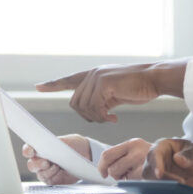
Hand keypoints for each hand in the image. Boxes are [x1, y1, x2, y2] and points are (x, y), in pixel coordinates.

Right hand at [22, 134, 90, 184]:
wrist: (86, 154)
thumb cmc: (73, 146)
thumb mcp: (64, 142)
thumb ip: (54, 144)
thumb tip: (47, 148)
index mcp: (40, 149)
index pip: (28, 150)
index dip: (27, 151)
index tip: (31, 151)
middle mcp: (40, 161)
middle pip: (32, 165)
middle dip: (38, 164)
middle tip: (46, 163)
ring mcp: (46, 172)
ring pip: (40, 174)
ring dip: (49, 171)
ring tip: (58, 166)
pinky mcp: (53, 180)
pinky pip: (49, 181)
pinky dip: (55, 176)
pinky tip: (61, 172)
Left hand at [35, 61, 186, 122]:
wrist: (154, 79)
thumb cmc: (138, 87)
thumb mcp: (115, 94)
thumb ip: (101, 98)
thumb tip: (92, 110)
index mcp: (93, 75)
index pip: (69, 79)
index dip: (53, 84)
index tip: (38, 86)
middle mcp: (92, 74)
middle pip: (75, 103)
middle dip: (88, 116)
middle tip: (105, 119)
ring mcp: (96, 77)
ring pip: (83, 107)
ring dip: (96, 118)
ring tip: (111, 117)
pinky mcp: (103, 83)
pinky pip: (94, 108)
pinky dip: (103, 117)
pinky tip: (114, 116)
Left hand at [96, 138, 151, 179]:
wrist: (175, 157)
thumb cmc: (152, 157)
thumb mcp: (137, 150)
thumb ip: (122, 155)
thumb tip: (104, 168)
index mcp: (131, 143)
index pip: (107, 154)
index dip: (102, 166)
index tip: (103, 174)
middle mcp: (136, 150)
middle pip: (112, 168)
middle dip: (113, 175)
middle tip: (120, 176)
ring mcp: (142, 161)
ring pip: (121, 176)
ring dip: (124, 179)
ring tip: (134, 175)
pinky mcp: (147, 172)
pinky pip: (131, 181)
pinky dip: (133, 182)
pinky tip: (141, 177)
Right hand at [141, 138, 192, 189]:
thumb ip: (191, 155)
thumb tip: (179, 160)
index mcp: (165, 147)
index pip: (154, 153)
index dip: (156, 163)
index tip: (162, 174)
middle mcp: (159, 159)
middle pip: (148, 168)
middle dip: (158, 177)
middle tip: (176, 183)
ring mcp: (160, 173)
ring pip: (150, 181)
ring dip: (161, 186)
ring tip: (180, 187)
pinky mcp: (163, 186)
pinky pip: (157, 190)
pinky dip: (162, 193)